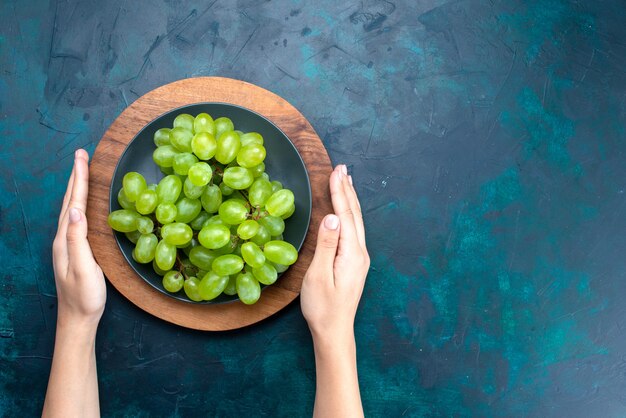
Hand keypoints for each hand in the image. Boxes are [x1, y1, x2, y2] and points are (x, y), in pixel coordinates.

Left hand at [52, 149, 105, 327]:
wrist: (77, 319)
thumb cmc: (84, 297)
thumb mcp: (84, 268)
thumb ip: (78, 239)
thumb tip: (77, 211)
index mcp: (65, 239)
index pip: (74, 203)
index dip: (79, 179)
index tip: (82, 157)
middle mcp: (63, 238)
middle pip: (70, 201)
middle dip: (75, 176)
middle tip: (81, 155)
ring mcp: (67, 244)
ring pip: (72, 208)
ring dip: (76, 187)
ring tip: (82, 171)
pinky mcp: (74, 250)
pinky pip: (76, 218)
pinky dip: (80, 203)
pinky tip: (83, 203)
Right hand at [301, 164, 369, 345]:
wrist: (334, 331)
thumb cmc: (322, 307)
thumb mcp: (318, 276)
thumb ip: (326, 245)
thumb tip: (332, 217)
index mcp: (352, 254)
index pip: (345, 215)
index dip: (339, 192)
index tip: (336, 171)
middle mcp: (360, 253)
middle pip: (354, 215)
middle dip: (347, 190)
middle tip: (342, 168)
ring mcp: (359, 258)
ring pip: (356, 222)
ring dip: (350, 199)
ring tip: (346, 180)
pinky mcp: (355, 262)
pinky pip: (354, 230)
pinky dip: (350, 213)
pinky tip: (346, 210)